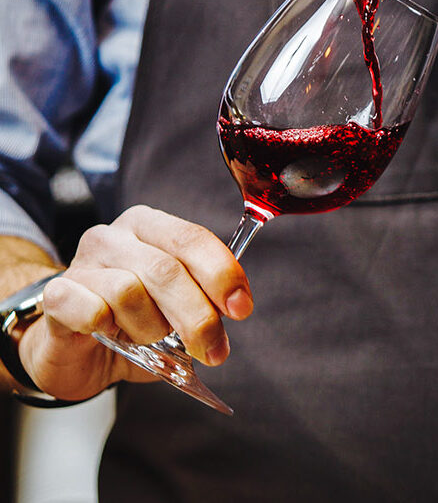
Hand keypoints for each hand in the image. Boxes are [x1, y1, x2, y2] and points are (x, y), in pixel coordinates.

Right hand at [16, 206, 252, 400]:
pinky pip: (91, 310)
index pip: (193, 238)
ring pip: (130, 291)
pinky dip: (110, 329)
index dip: (223, 273)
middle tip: (212, 348)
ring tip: (150, 339)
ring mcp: (81, 262)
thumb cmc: (131, 324)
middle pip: (167, 269)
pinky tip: (110, 334)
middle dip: (198, 315)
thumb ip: (205, 301)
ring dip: (151, 327)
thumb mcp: (177, 309)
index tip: (241, 308)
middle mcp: (115, 236)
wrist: (72, 350)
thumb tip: (232, 309)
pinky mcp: (57, 295)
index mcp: (150, 226)